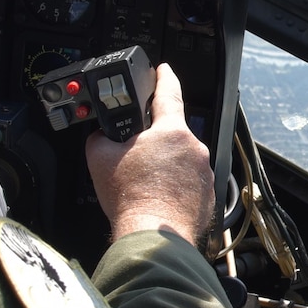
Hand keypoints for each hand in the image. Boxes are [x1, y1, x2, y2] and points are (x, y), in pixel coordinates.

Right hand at [85, 62, 213, 246]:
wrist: (152, 238)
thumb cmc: (132, 199)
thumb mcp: (100, 159)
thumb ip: (101, 138)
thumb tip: (100, 136)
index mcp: (171, 131)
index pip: (168, 92)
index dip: (164, 77)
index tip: (163, 69)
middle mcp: (194, 148)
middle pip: (171, 134)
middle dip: (154, 142)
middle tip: (135, 157)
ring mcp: (204, 173)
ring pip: (181, 160)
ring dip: (165, 167)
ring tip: (145, 185)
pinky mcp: (207, 195)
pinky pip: (189, 183)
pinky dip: (174, 188)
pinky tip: (158, 199)